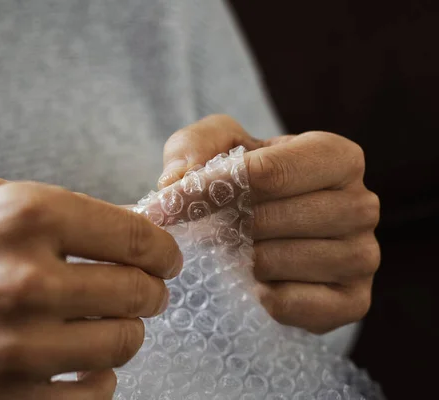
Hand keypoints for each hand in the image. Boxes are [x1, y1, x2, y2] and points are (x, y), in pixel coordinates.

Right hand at [0, 177, 181, 399]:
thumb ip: (55, 207)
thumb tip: (122, 226)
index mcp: (25, 217)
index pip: (135, 234)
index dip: (162, 249)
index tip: (165, 258)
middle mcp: (27, 280)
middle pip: (138, 293)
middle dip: (150, 292)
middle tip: (141, 291)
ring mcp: (18, 346)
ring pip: (123, 345)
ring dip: (126, 333)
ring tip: (108, 324)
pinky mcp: (8, 398)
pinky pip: (92, 396)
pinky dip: (99, 379)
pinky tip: (83, 365)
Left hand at [159, 114, 379, 333]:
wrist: (278, 232)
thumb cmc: (251, 183)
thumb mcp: (221, 145)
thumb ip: (195, 145)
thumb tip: (177, 181)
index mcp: (338, 156)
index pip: (269, 173)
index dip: (210, 189)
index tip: (165, 206)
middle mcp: (362, 204)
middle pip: (272, 219)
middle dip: (227, 226)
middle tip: (209, 228)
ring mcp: (364, 256)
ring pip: (277, 262)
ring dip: (243, 259)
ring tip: (241, 250)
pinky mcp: (354, 301)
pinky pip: (290, 304)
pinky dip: (262, 295)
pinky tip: (260, 281)